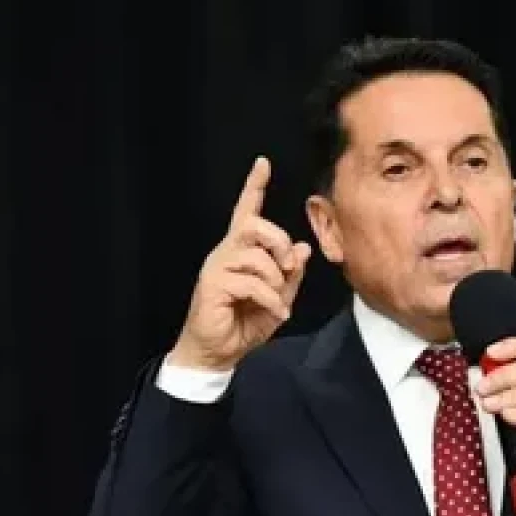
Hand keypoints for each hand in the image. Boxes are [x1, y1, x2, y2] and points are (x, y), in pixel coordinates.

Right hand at [168, 156, 311, 370]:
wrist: (217, 352)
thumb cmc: (244, 323)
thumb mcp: (278, 299)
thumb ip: (290, 274)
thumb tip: (303, 248)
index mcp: (240, 251)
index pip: (246, 211)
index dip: (254, 187)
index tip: (263, 163)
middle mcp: (226, 253)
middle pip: (253, 226)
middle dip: (278, 241)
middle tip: (289, 265)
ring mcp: (216, 268)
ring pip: (255, 255)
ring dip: (276, 279)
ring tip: (278, 299)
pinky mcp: (212, 286)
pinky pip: (251, 283)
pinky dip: (271, 299)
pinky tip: (276, 313)